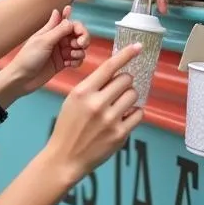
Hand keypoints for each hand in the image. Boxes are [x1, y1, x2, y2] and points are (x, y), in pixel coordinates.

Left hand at [8, 7, 89, 93]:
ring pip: (80, 48)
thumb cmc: (29, 57)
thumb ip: (59, 29)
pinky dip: (77, 62)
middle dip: (83, 39)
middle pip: (78, 35)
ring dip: (80, 52)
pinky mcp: (63, 64)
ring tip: (71, 57)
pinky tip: (69, 65)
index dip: (78, 26)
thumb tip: (67, 9)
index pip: (71, 23)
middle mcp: (58, 40)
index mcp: (52, 31)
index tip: (78, 32)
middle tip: (80, 45)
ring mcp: (61, 52)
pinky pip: (76, 60)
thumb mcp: (44, 41)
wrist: (22, 79)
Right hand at [45, 43, 143, 180]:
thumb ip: (93, 85)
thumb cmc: (68, 126)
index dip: (126, 54)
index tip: (139, 46)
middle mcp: (97, 104)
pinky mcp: (119, 135)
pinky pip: (138, 114)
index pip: (109, 67)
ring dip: (129, 97)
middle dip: (124, 82)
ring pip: (133, 95)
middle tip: (117, 91)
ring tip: (118, 105)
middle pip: (126, 80)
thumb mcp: (73, 99)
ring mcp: (110, 120)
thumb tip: (116, 72)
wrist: (65, 158)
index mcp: (83, 92)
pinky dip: (134, 113)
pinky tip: (123, 117)